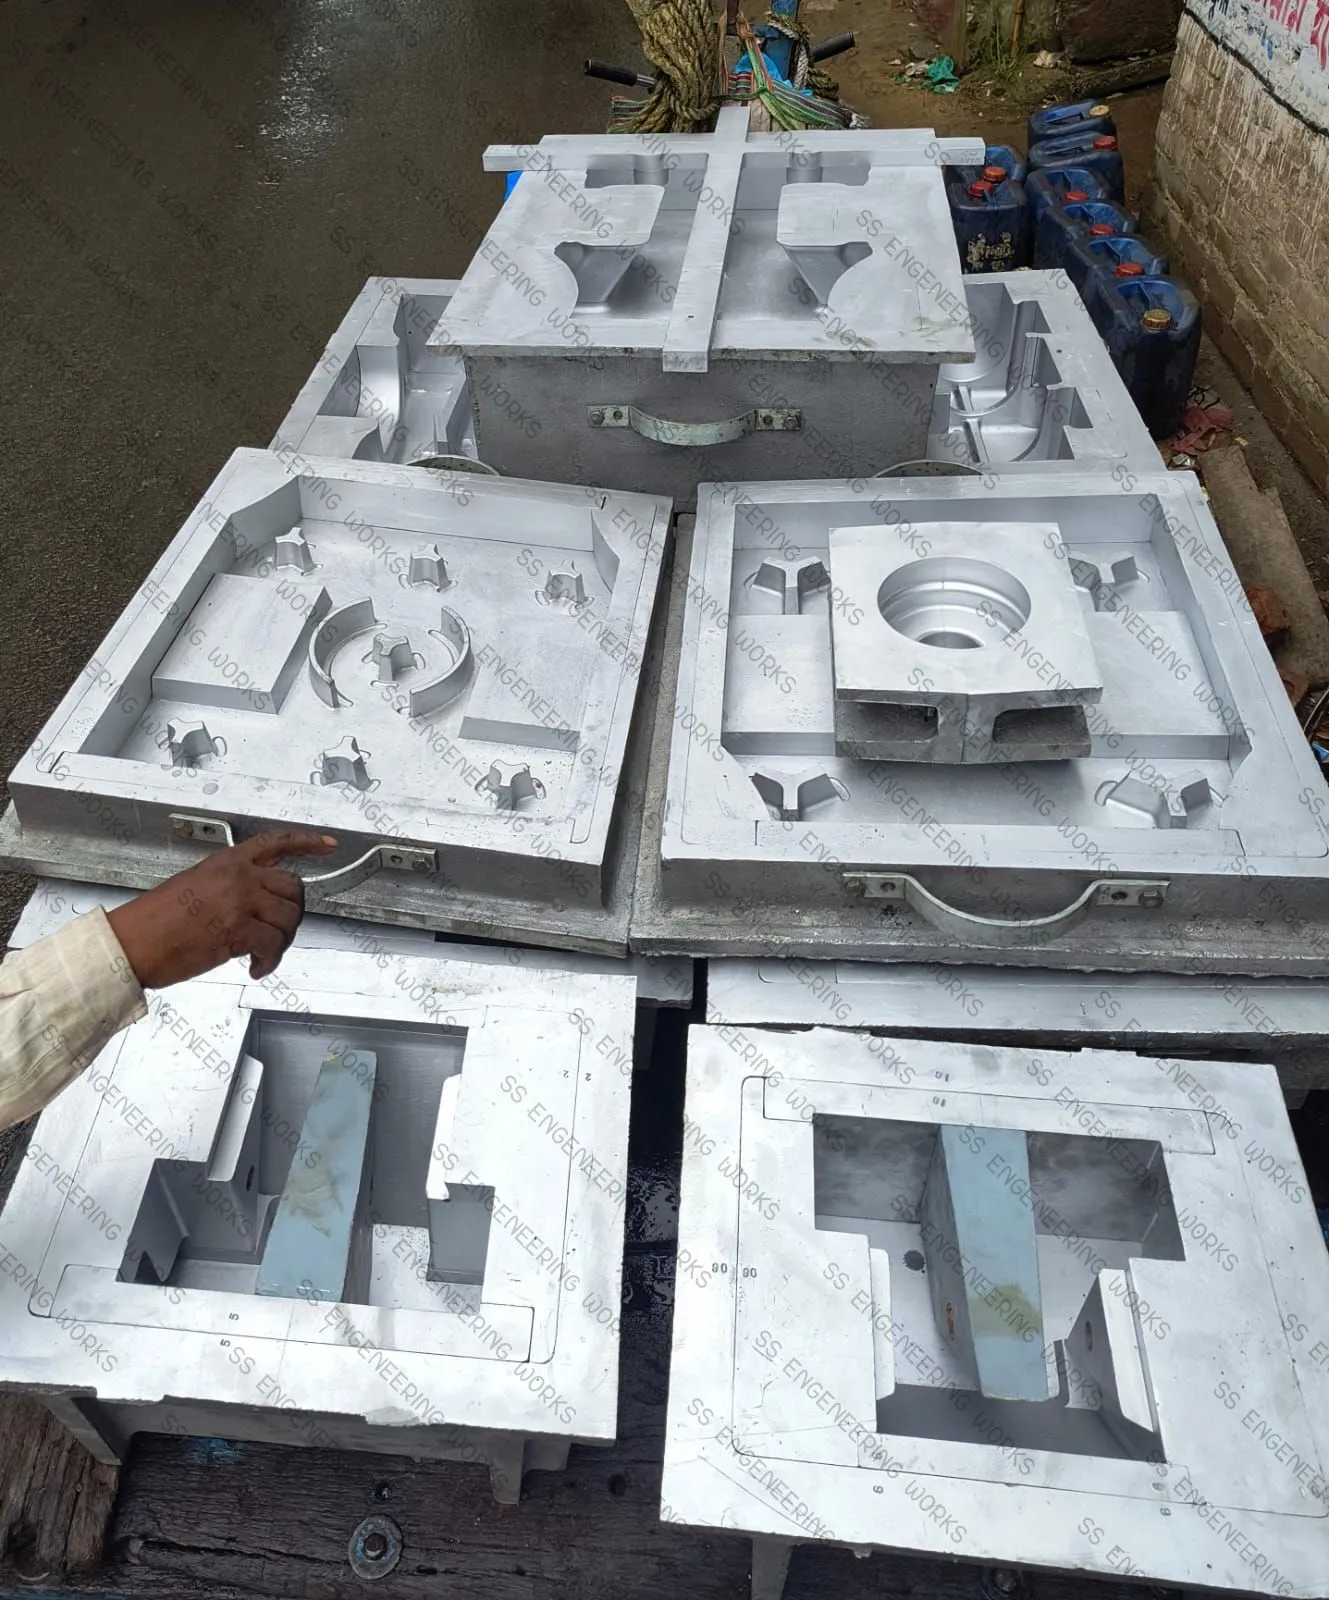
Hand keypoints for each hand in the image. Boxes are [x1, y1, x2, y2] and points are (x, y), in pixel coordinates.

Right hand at [107, 830, 337, 987]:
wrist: (131, 944)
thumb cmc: (152, 922)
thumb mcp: (192, 886)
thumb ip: (227, 886)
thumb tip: (252, 903)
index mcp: (226, 862)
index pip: (276, 842)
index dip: (308, 842)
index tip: (328, 845)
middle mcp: (237, 876)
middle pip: (293, 887)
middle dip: (291, 914)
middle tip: (278, 932)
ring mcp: (239, 900)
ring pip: (289, 917)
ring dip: (282, 940)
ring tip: (262, 953)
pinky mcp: (238, 929)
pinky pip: (274, 944)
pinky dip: (270, 960)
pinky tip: (256, 967)